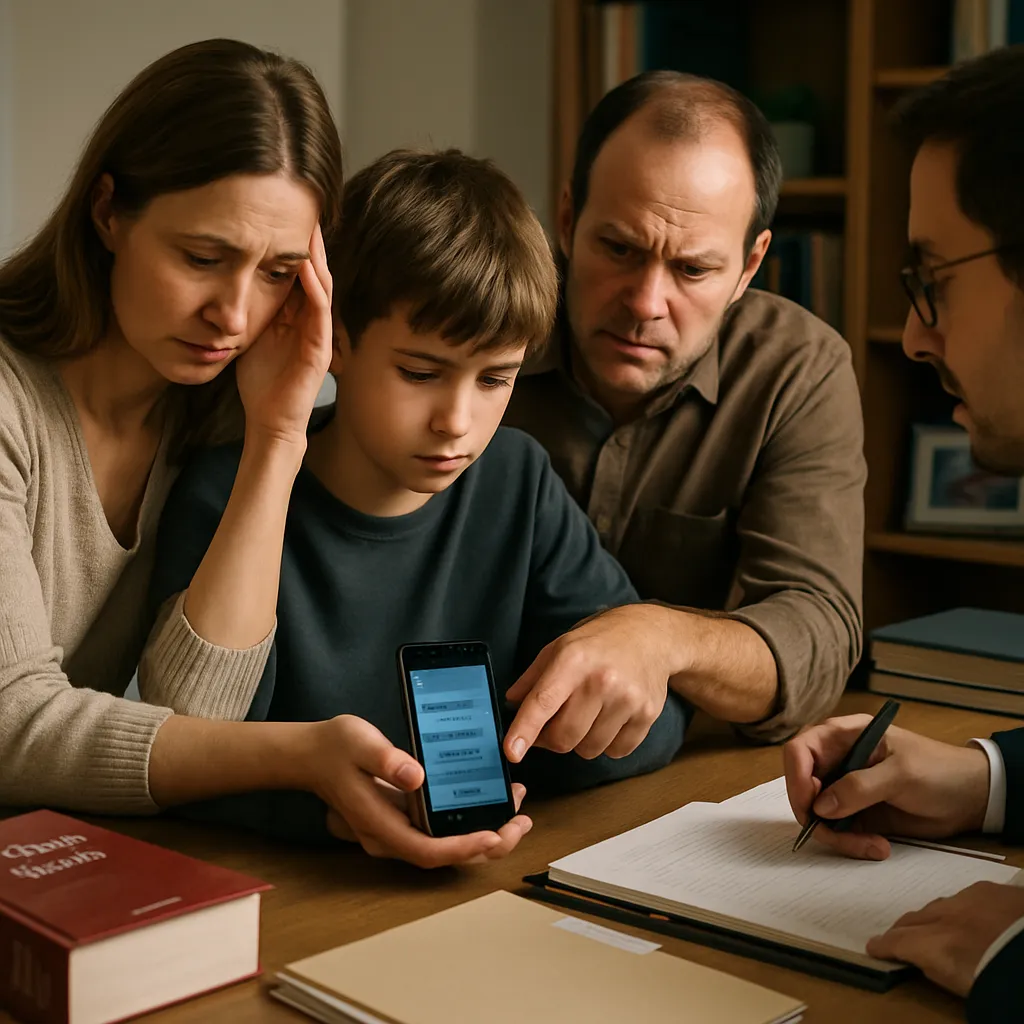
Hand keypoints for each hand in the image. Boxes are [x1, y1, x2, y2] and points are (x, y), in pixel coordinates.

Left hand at [235, 223, 332, 447]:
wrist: (269, 421)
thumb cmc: (260, 383)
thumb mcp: (250, 335)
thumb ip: (248, 309)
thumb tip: (225, 280)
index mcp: (295, 316)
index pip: (298, 272)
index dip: (294, 244)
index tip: (282, 214)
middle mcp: (311, 321)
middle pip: (314, 272)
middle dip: (310, 242)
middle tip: (303, 208)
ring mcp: (319, 334)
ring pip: (322, 286)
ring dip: (316, 258)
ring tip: (309, 228)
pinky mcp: (320, 350)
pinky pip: (320, 312)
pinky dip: (313, 288)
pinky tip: (305, 266)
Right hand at [305, 715, 530, 867]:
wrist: (310, 754)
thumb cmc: (334, 746)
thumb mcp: (359, 742)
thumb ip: (386, 758)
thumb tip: (417, 777)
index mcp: (378, 824)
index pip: (427, 849)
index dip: (463, 847)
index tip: (494, 834)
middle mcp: (389, 837)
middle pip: (443, 855)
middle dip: (487, 844)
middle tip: (522, 822)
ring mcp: (395, 831)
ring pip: (445, 846)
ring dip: (483, 834)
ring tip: (516, 811)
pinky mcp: (402, 820)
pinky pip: (440, 830)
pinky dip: (468, 820)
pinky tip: (488, 800)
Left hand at [504, 605, 671, 762]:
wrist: (650, 636)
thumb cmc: (601, 641)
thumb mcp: (560, 646)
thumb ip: (533, 677)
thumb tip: (512, 704)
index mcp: (574, 660)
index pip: (543, 702)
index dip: (525, 730)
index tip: (512, 752)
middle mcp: (602, 680)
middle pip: (564, 737)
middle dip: (553, 738)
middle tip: (556, 722)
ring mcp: (628, 699)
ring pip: (589, 749)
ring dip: (582, 741)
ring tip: (589, 713)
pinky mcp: (647, 715)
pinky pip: (616, 752)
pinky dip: (608, 743)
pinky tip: (610, 718)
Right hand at [784, 714, 990, 859]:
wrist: (971, 798)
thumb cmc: (939, 770)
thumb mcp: (901, 774)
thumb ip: (860, 787)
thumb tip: (820, 807)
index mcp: (844, 736)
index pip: (801, 750)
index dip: (796, 776)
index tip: (809, 805)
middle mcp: (838, 760)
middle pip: (802, 786)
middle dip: (815, 815)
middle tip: (837, 834)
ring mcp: (844, 789)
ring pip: (817, 815)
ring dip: (837, 836)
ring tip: (872, 846)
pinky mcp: (855, 815)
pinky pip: (837, 832)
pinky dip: (850, 844)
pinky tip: (879, 847)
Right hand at [866, 882, 1023, 996]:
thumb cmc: (1000, 978)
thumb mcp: (960, 981)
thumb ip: (937, 966)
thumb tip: (924, 960)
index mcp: (935, 943)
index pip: (898, 940)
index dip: (884, 945)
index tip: (873, 947)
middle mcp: (945, 915)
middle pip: (914, 918)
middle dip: (904, 927)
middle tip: (898, 935)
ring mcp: (969, 899)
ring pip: (941, 905)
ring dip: (935, 916)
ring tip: (936, 926)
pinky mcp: (993, 890)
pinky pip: (969, 896)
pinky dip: (965, 907)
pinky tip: (972, 915)